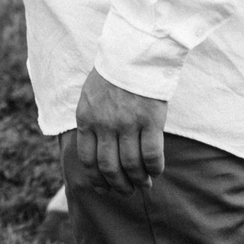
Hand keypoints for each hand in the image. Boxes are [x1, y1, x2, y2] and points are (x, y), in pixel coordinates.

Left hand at [73, 70, 166, 190]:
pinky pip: (152, 155)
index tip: (105, 188)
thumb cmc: (113, 75)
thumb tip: (97, 153)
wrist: (133, 52)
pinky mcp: (150, 119)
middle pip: (109, 167)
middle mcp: (104, 124)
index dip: (97, 179)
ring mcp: (127, 122)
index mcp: (86, 118)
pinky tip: (156, 171)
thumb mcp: (90, 97)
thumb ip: (92, 122)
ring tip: (144, 184)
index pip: (87, 160)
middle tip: (127, 191)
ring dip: (138, 180)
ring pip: (131, 165)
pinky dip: (154, 168)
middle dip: (118, 186)